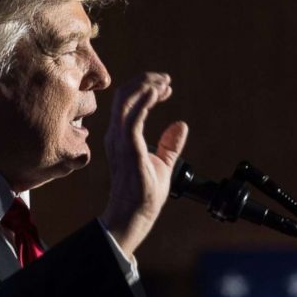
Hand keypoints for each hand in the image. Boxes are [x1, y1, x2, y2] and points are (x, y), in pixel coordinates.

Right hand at [100, 72, 187, 257]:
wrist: (135, 215)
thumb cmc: (144, 194)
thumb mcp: (163, 163)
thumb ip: (170, 144)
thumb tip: (180, 125)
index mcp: (121, 136)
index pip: (128, 102)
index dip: (146, 89)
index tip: (166, 87)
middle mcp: (116, 135)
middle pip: (125, 95)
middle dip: (146, 81)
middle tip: (167, 80)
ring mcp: (119, 141)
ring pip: (125, 100)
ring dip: (145, 86)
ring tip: (164, 83)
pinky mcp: (128, 148)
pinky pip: (132, 118)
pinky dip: (144, 100)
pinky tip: (157, 93)